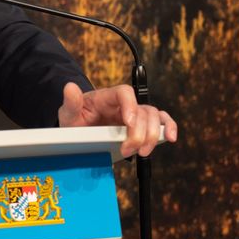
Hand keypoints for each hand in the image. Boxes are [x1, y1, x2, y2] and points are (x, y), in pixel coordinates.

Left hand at [58, 82, 177, 156]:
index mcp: (106, 97)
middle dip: (139, 132)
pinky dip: (169, 128)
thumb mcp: (68, 114)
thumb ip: (71, 102)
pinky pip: (162, 122)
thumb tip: (70, 87)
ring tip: (141, 152)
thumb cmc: (76, 119)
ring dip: (152, 135)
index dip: (130, 106)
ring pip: (154, 117)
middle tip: (128, 150)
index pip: (124, 93)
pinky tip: (170, 138)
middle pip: (143, 110)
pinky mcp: (142, 125)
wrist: (80, 130)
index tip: (128, 124)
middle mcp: (124, 104)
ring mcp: (135, 113)